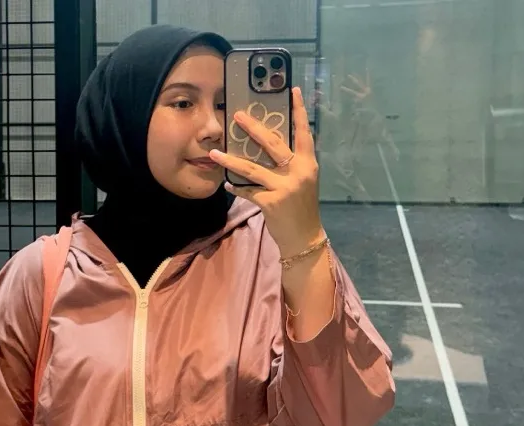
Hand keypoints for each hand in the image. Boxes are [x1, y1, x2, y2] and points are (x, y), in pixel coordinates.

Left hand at [209, 87, 323, 256]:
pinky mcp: (271, 203)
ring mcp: (284, 188)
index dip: (299, 112)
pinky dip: (236, 188)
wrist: (304, 238)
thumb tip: (268, 145)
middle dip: (253, 128)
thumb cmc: (301, 208)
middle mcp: (298, 172)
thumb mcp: (302, 182)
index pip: (304, 133)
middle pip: (272, 144)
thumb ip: (291, 164)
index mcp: (308, 164)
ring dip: (230, 160)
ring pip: (252, 168)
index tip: (292, 90)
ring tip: (215, 153)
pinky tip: (227, 184)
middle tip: (237, 115)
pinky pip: (247, 191)